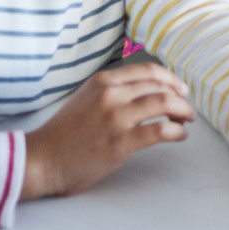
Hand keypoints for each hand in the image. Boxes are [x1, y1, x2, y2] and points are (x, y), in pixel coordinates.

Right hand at [21, 62, 195, 200]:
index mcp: (104, 80)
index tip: (180, 88)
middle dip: (180, 96)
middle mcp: (112, 93)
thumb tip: (145, 88)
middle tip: (186, 108)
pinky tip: (179, 135)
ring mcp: (117, 116)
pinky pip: (161, 130)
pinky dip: (177, 131)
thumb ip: (112, 89)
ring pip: (165, 103)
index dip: (170, 78)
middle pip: (161, 86)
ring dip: (183, 111)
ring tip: (187, 120)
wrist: (41, 160)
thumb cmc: (64, 133)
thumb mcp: (86, 97)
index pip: (148, 70)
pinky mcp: (122, 141)